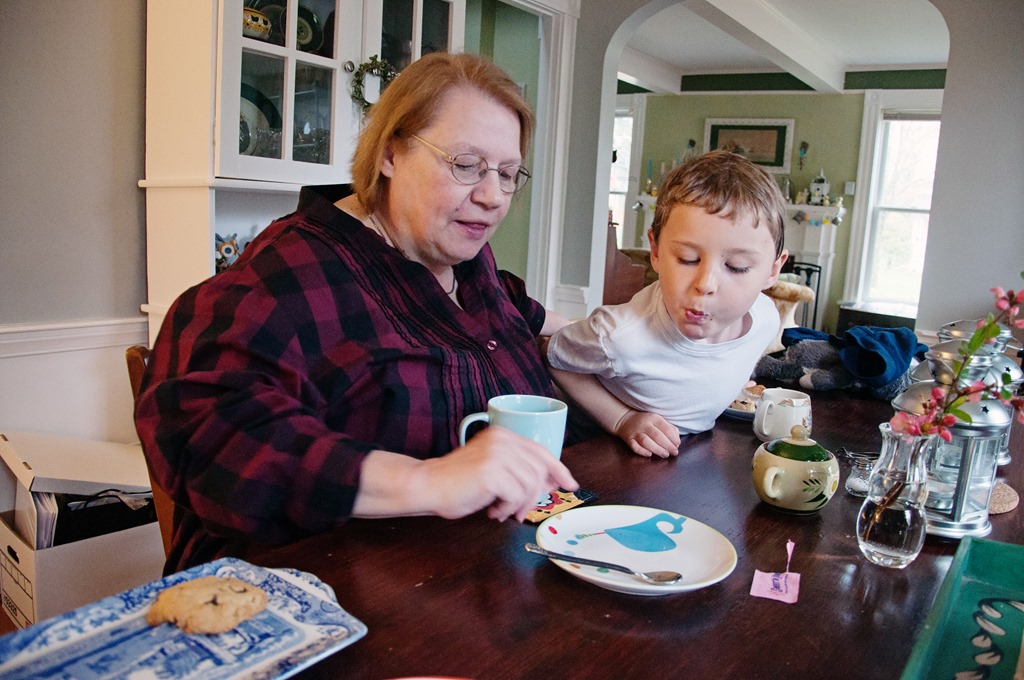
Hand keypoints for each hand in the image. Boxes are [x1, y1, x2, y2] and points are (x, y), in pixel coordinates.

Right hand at [419, 426, 577, 522]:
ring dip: (519, 505)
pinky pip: (516, 496)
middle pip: (539, 470)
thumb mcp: (495, 470)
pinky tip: (492, 510)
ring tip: (502, 511)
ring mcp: (497, 454)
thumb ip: (520, 471)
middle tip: (520, 511)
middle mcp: (502, 440)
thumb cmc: (458, 481)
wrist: (428, 485)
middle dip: (534, 496)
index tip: (570, 484)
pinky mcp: (491, 472)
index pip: (541, 451)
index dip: (559, 469)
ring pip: (530, 484)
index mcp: (503, 435)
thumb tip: (552, 482)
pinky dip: (507, 509)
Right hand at [614, 410, 680, 457]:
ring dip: (657, 449)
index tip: (677, 445)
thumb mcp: (658, 420)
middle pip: (657, 436)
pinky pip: (634, 446)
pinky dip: (642, 451)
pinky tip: (649, 454)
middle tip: (674, 452)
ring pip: (646, 441)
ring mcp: (635, 432)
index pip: (666, 428)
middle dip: (668, 446)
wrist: (625, 419)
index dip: (673, 438)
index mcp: (654, 418)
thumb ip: (670, 429)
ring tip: (665, 454)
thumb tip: (677, 442)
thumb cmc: (646, 422)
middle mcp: (644, 424)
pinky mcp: (628, 439)